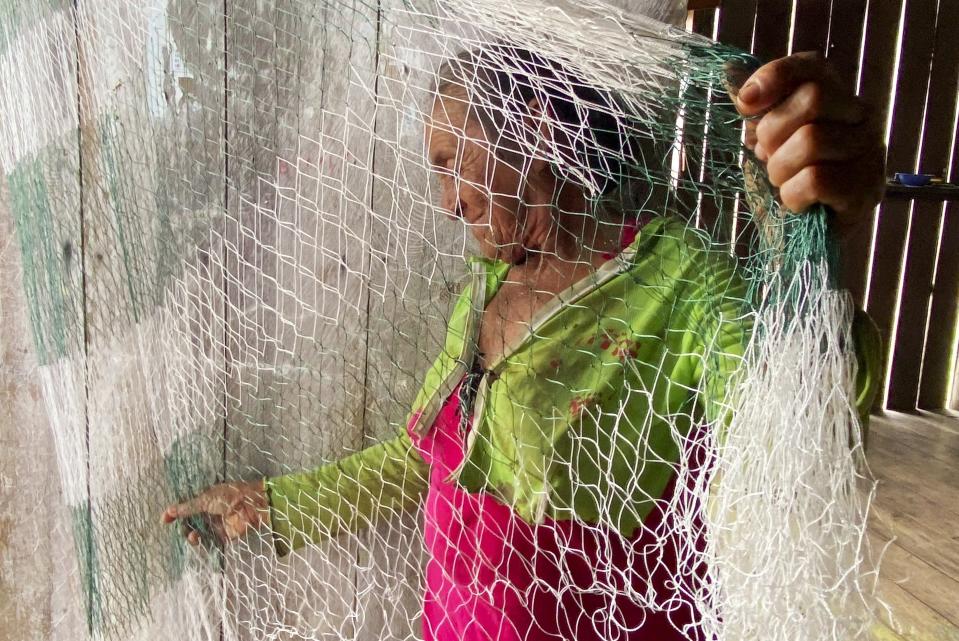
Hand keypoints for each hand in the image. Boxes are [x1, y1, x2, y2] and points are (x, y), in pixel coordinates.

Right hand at [161, 480, 269, 546]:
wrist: (251, 506)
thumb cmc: (229, 496)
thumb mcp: (205, 499)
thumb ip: (187, 508)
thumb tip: (168, 511)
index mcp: (206, 499)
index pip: (187, 507)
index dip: (175, 513)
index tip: (164, 520)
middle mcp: (210, 512)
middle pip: (191, 522)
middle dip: (183, 526)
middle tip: (180, 528)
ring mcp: (217, 524)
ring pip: (198, 533)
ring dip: (191, 535)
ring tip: (191, 536)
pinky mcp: (224, 536)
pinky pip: (209, 542)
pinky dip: (201, 543)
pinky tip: (196, 539)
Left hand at [731, 51, 885, 234]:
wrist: (799, 242)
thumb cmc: (784, 186)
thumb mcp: (764, 143)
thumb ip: (757, 112)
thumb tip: (730, 77)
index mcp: (836, 99)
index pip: (812, 66)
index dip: (775, 76)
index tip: (744, 104)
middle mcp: (861, 119)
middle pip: (814, 98)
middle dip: (774, 132)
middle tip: (768, 159)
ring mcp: (869, 153)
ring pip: (813, 139)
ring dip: (781, 169)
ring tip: (783, 184)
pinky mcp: (865, 190)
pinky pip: (816, 179)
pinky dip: (793, 196)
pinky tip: (796, 205)